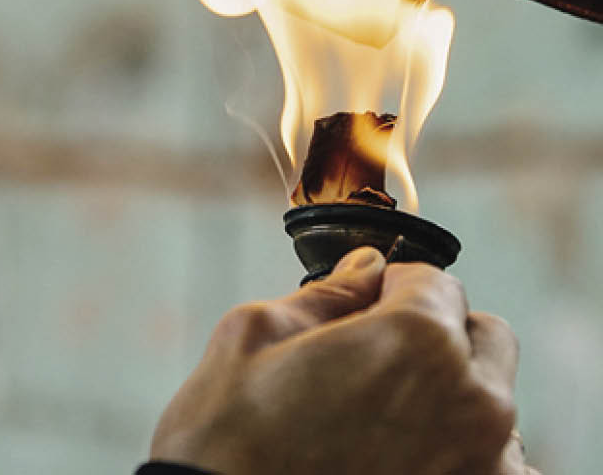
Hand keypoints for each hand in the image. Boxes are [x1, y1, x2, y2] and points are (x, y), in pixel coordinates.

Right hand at [150, 248, 539, 474]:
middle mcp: (472, 404)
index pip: (436, 282)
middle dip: (436, 335)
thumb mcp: (258, 332)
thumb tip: (366, 268)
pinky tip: (399, 460)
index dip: (390, 288)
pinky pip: (494, 468)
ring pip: (490, 406)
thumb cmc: (229, 436)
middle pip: (482, 339)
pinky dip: (457, 457)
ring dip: (450, 399)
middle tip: (373, 360)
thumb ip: (330, 294)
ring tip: (379, 421)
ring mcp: (482, 468)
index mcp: (421, 340)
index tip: (360, 309)